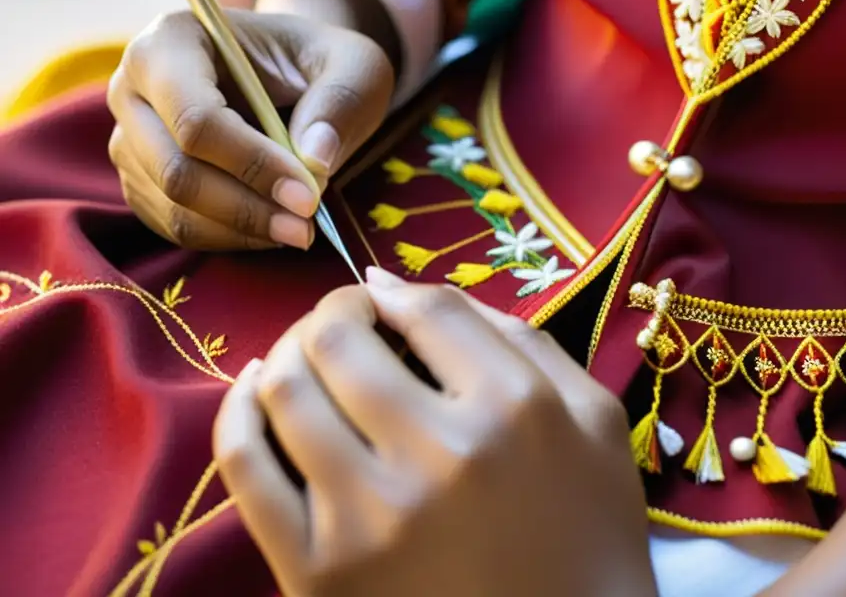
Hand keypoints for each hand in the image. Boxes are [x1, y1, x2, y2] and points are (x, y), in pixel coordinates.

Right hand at [106, 9, 392, 249]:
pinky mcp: (142, 179)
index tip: (308, 196)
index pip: (196, 117)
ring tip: (300, 230)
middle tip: (307, 227)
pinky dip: (227, 238)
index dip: (252, 164)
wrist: (294, 73)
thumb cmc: (319, 62)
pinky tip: (272, 229)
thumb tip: (314, 159)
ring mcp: (130, 137)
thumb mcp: (353, 65)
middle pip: (175, 170)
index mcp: (173, 39)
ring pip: (173, 206)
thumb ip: (339, 101)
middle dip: (247, 208)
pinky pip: (174, 226)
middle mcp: (133, 87)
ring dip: (241, 229)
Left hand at [213, 269, 656, 596]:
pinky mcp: (317, 571)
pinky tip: (257, 391)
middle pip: (342, 338)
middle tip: (346, 322)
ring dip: (291, 352)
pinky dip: (239, 411)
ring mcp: (370, 516)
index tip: (387, 303)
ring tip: (310, 357)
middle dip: (336, 312)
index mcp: (515, 408)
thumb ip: (520, 338)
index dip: (396, 293)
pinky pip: (245, 467)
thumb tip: (401, 289)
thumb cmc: (589, 531)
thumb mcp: (594, 418)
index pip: (426, 310)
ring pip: (286, 388)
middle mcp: (439, 454)